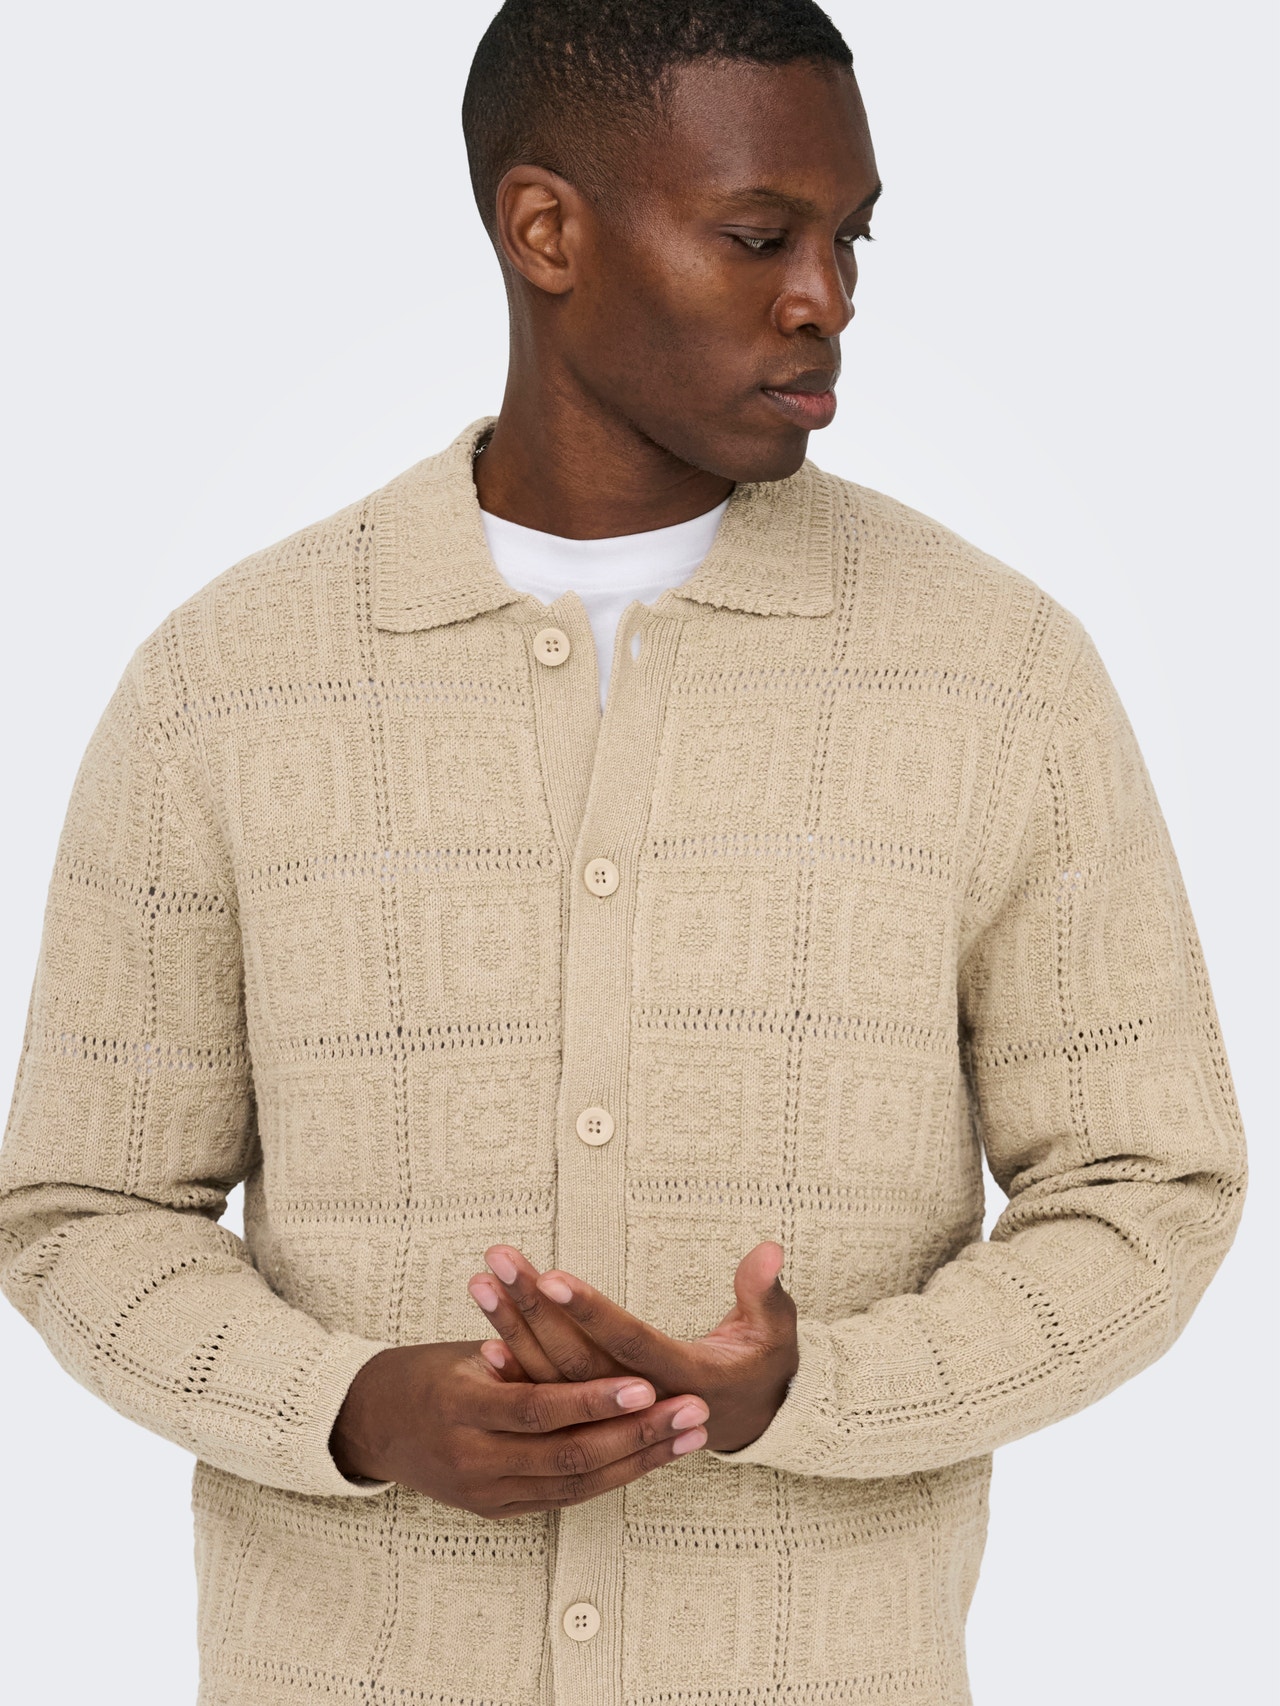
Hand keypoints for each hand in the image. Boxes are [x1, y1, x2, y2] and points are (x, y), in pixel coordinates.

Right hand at [328, 1341, 708, 1517]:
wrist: (370, 1425)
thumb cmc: (424, 1370)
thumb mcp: (466, 1351)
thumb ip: (520, 1353)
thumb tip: (581, 1332)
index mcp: (462, 1408)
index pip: (542, 1408)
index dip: (598, 1400)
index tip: (649, 1384)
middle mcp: (474, 1460)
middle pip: (570, 1456)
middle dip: (639, 1436)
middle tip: (694, 1414)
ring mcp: (485, 1493)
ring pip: (575, 1485)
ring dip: (639, 1462)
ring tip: (688, 1438)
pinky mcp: (495, 1510)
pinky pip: (562, 1497)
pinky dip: (608, 1477)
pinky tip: (649, 1458)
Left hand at [467, 1242, 798, 1453]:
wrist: (748, 1421)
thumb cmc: (761, 1366)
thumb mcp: (776, 1332)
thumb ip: (765, 1292)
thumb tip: (769, 1250)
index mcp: (684, 1381)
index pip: (628, 1344)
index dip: (590, 1312)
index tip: (552, 1274)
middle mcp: (641, 1403)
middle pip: (576, 1359)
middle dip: (533, 1308)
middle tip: (498, 1262)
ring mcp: (614, 1416)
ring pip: (555, 1377)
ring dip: (514, 1329)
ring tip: (481, 1283)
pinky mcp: (597, 1416)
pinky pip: (550, 1399)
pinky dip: (517, 1372)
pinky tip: (483, 1342)